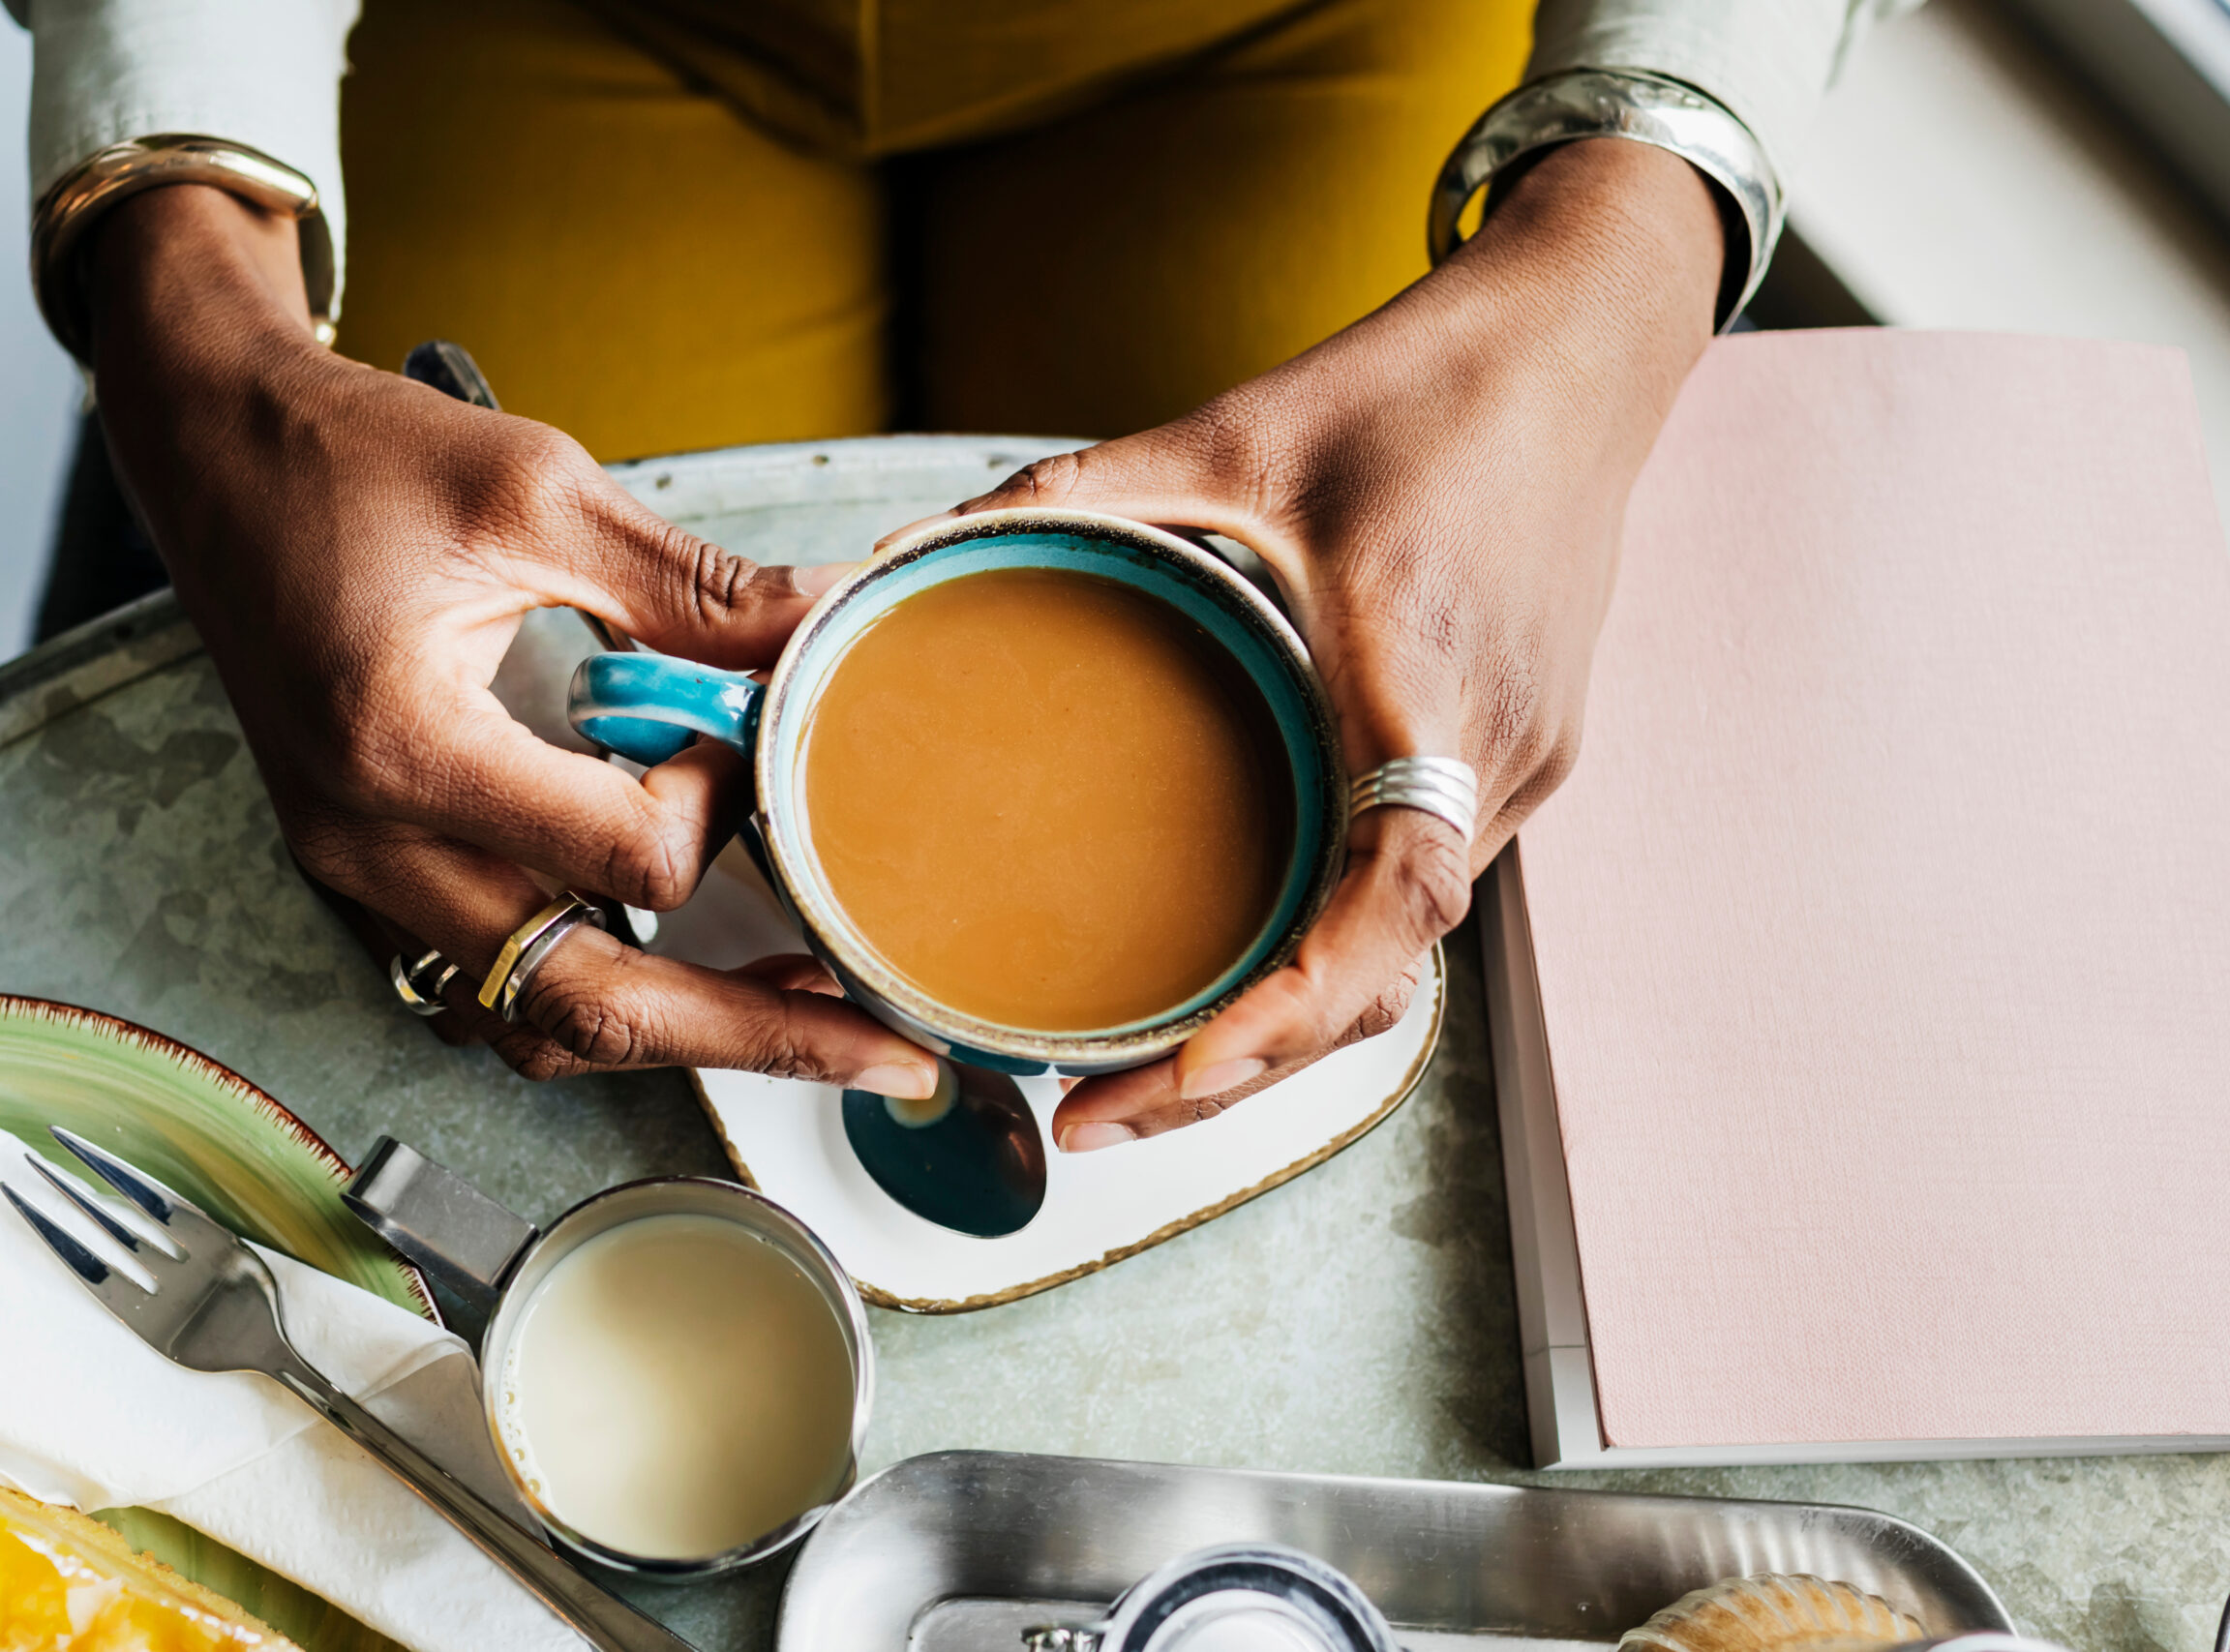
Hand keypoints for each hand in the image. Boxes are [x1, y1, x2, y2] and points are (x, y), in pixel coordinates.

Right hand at [83, 185, 938, 1096]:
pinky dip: (598, 994)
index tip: (740, 724)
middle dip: (758, 1037)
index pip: (628, 861)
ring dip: (679, 1030)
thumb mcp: (535, 489)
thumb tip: (832, 623)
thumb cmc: (351, 454)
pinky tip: (682, 960)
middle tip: (893, 1056)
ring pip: (539, 1022)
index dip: (723, 803)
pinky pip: (492, 984)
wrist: (210, 451)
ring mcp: (360, 875)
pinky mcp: (368, 870)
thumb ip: (692, 584)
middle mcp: (372, 845)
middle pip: (593, 1008)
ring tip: (806, 1012)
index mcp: (407, 750)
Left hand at [926, 140, 1727, 1148]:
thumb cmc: (1427, 384)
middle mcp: (1495, 753)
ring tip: (1148, 1071)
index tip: (1172, 1078)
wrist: (1586, 342)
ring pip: (1408, 951)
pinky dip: (1335, 957)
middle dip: (1244, 1071)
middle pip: (1386, 974)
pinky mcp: (1524, 755)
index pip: (1390, 904)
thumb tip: (905, 551)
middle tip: (1092, 1117)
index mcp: (1426, 679)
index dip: (1287, 1011)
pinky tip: (1245, 965)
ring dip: (1289, 1030)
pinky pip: (1425, 890)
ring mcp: (1526, 765)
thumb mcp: (1233, 431)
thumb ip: (1070, 497)